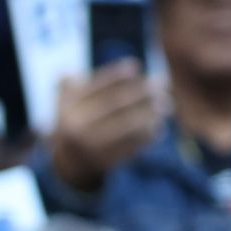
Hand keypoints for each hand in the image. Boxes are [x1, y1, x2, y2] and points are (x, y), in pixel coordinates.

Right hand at [47, 62, 160, 192]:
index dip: (117, 74)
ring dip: (151, 114)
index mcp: (69, 108)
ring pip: (127, 126)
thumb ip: (74, 80)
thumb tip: (106, 69)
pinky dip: (148, 137)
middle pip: (116, 104)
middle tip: (163, 84)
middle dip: (143, 92)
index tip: (136, 67)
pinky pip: (131, 146)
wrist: (67, 163)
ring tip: (166, 107)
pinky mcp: (104, 162)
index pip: (97, 86)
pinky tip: (159, 128)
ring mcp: (91, 147)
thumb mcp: (65, 99)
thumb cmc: (76, 120)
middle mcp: (77, 128)